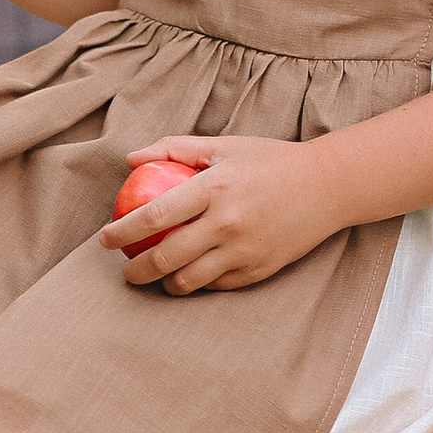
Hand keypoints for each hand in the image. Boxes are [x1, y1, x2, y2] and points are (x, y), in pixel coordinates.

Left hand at [99, 135, 337, 292]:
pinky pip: (215, 286)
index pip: (155, 214)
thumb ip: (174, 148)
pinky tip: (187, 277)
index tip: (105, 239)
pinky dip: (196, 284)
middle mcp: (228, 222)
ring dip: (162, 284)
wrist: (327, 186)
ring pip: (188, 281)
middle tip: (125, 270)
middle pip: (165, 257)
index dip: (123, 231)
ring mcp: (244, 251)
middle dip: (135, 271)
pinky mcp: (258, 271)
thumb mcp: (224, 145)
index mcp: (215, 187)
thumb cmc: (269, 161)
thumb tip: (131, 159)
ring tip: (154, 277)